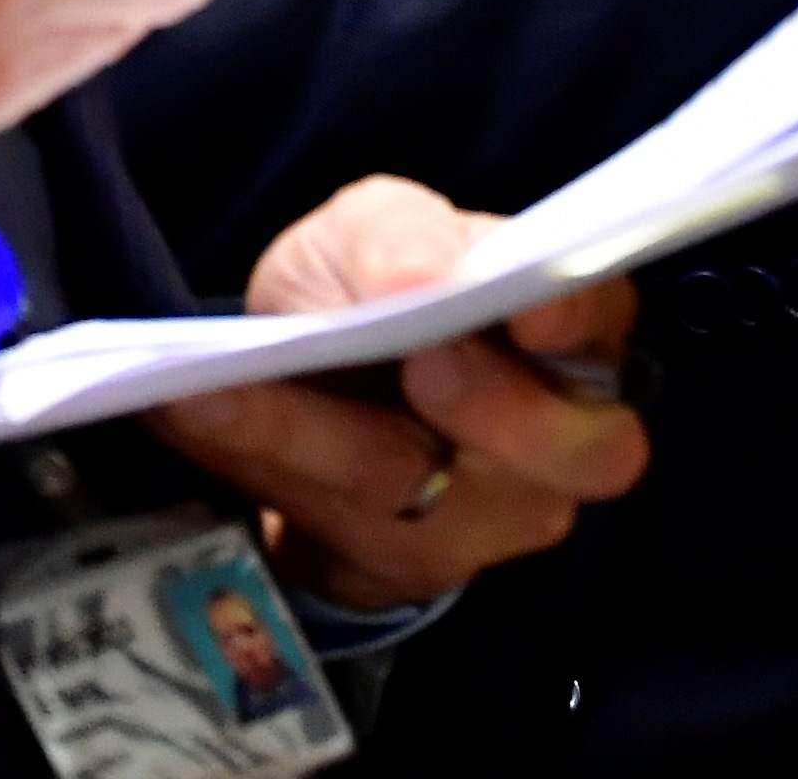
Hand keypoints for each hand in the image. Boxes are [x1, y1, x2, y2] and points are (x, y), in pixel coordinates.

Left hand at [153, 178, 648, 609]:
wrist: (304, 384)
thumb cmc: (365, 285)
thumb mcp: (373, 228)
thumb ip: (399, 233)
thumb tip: (423, 274)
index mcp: (570, 326)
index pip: (606, 318)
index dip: (578, 322)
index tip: (530, 313)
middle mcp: (562, 438)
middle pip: (571, 453)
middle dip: (495, 410)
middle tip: (424, 365)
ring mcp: (490, 520)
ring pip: (423, 499)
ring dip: (314, 438)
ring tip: (222, 386)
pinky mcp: (404, 570)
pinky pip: (331, 530)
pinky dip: (254, 462)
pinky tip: (190, 410)